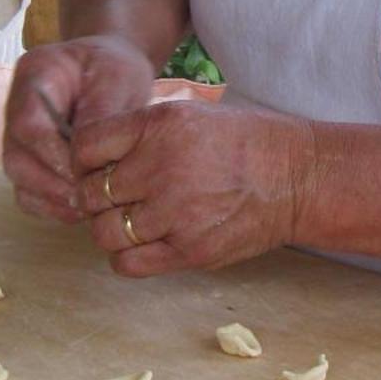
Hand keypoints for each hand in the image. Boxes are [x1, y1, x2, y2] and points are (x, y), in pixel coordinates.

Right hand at [2, 35, 157, 223]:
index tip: (84, 172)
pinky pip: (30, 193)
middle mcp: (17, 108)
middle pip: (16, 157)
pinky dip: (52, 207)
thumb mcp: (116, 77)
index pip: (28, 123)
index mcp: (34, 75)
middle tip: (87, 199)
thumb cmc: (114, 67)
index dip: (51, 154)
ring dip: (51, 199)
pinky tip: (81, 210)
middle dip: (50, 184)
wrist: (112, 69)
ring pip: (20, 180)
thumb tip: (84, 155)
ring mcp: (20, 138)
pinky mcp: (32, 161)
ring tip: (87, 208)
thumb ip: (100, 111)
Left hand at [74, 97, 314, 275]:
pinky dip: (126, 257)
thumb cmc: (243, 143)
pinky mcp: (189, 250)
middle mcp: (162, 166)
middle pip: (90, 192)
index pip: (86, 146)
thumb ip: (141, 134)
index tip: (94, 167)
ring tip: (131, 221)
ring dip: (109, 229)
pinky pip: (128, 263)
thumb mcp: (189, 115)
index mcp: (159, 125)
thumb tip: (91, 158)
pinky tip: (143, 243)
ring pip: (104, 232)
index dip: (83, 160)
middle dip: (95, 197)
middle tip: (115, 197)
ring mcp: (175, 211)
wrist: (297, 176)